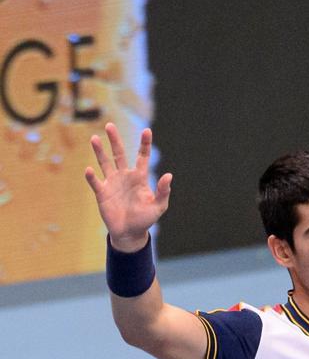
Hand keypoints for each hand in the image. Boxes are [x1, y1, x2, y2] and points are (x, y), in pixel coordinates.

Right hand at [84, 123, 172, 251]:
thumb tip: (169, 175)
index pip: (142, 157)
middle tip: (110, 125)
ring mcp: (112, 183)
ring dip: (99, 151)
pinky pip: (95, 182)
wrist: (129, 233)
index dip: (145, 144)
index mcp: (140, 178)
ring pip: (104, 163)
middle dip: (115, 140)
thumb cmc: (146, 219)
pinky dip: (92, 176)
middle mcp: (125, 176)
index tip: (147, 130)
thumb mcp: (158, 207)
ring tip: (94, 138)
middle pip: (119, 154)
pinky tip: (89, 169)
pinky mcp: (102, 193)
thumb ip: (163, 191)